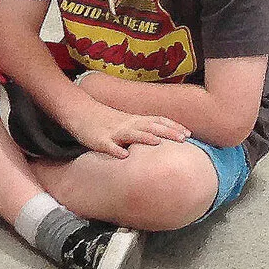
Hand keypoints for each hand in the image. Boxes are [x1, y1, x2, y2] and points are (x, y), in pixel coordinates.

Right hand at [69, 99, 189, 159]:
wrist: (79, 111)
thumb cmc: (104, 120)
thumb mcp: (126, 122)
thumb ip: (142, 129)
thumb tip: (161, 138)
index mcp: (134, 120)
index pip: (157, 121)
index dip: (173, 126)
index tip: (189, 133)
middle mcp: (127, 124)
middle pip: (149, 126)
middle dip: (166, 132)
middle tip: (183, 138)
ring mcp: (113, 132)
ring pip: (131, 134)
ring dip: (144, 137)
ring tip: (158, 142)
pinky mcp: (98, 140)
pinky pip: (108, 146)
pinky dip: (116, 151)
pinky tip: (124, 156)